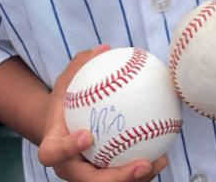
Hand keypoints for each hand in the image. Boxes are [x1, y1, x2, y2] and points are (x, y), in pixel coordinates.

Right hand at [38, 44, 168, 181]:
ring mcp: (85, 176)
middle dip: (117, 178)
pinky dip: (142, 173)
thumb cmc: (64, 101)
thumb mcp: (66, 81)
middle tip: (141, 163)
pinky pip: (123, 179)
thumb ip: (82, 65)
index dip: (68, 149)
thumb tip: (104, 47)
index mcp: (53, 146)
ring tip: (157, 162)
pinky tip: (162, 157)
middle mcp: (68, 168)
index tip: (87, 135)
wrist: (60, 128)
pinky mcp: (101, 177)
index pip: (53, 153)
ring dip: (135, 180)